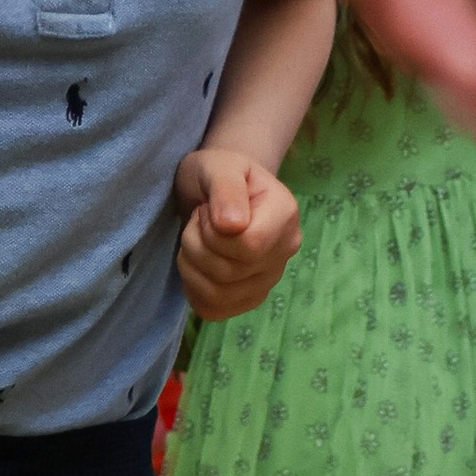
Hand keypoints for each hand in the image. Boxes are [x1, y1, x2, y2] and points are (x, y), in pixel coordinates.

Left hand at [174, 148, 303, 319]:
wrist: (218, 189)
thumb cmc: (219, 173)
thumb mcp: (219, 166)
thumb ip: (226, 189)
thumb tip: (232, 225)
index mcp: (285, 215)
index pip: (249, 246)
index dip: (214, 233)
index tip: (208, 211)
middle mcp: (284, 251)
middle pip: (230, 272)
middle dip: (196, 245)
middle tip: (198, 222)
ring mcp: (269, 279)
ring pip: (219, 294)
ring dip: (191, 266)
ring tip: (196, 240)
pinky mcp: (249, 298)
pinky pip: (214, 309)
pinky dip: (194, 289)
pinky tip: (196, 265)